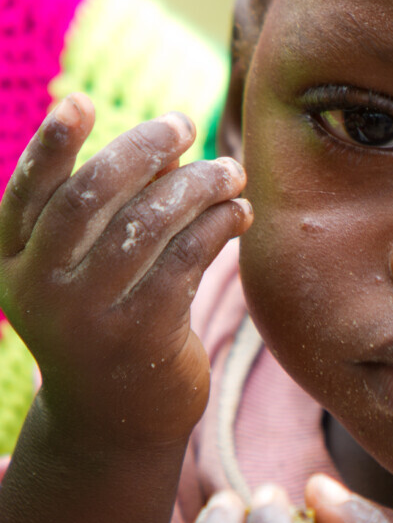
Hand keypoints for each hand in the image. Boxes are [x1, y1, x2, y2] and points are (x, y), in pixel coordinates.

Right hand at [0, 93, 251, 448]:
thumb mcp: (80, 270)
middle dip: (140, 149)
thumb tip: (165, 143)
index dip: (51, 146)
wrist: (116, 419)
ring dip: (197, 185)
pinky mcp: (141, 336)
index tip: (82, 103)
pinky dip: (217, 225)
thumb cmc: (105, 320)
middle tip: (183, 124)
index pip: (27, 192)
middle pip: (90, 196)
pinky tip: (239, 212)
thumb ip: (105, 211)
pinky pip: (186, 259)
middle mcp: (41, 289)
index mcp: (13, 262)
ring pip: (147, 223)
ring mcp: (88, 317)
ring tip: (231, 171)